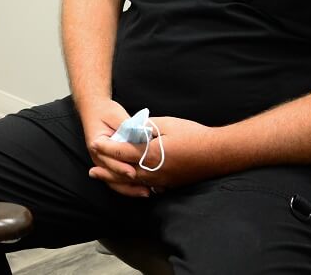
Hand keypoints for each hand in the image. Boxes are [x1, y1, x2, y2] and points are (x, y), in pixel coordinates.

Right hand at [77, 98, 156, 197]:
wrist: (95, 110)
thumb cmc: (106, 112)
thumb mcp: (116, 117)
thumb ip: (129, 128)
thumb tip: (144, 135)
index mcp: (97, 144)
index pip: (109, 159)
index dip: (121, 167)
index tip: (133, 173)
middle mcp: (98, 156)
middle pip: (111, 175)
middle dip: (128, 184)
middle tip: (144, 189)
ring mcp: (102, 162)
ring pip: (114, 181)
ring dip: (129, 188)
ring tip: (145, 193)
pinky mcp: (109, 164)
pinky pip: (117, 179)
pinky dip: (128, 186)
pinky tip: (142, 189)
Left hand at [87, 116, 230, 196]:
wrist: (218, 153)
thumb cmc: (193, 135)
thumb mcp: (167, 124)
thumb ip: (146, 127)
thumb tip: (132, 129)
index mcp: (152, 154)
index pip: (124, 152)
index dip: (108, 148)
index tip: (95, 144)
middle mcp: (155, 171)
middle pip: (124, 172)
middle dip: (107, 171)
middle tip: (92, 171)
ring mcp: (163, 180)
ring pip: (134, 182)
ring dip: (118, 180)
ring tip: (105, 178)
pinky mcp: (170, 184)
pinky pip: (148, 186)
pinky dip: (135, 185)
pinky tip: (130, 183)